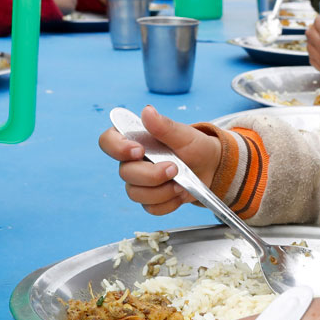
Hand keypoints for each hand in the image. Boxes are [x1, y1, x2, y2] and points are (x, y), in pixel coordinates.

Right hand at [97, 105, 221, 215]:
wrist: (211, 166)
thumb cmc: (195, 146)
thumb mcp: (184, 134)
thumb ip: (164, 126)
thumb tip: (147, 111)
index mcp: (134, 139)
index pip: (108, 141)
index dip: (118, 148)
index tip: (140, 150)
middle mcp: (132, 161)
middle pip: (125, 173)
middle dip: (152, 175)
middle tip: (175, 169)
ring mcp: (139, 182)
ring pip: (136, 194)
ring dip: (162, 191)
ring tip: (181, 183)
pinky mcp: (150, 199)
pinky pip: (151, 208)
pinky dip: (169, 203)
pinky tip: (180, 193)